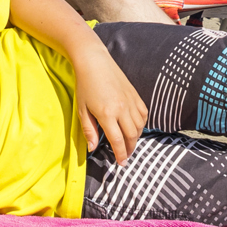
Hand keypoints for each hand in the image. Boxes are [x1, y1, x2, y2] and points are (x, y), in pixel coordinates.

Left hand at [73, 49, 147, 165]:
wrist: (94, 63)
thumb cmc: (85, 86)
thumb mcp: (82, 110)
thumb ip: (89, 130)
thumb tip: (93, 148)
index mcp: (107, 114)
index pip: (118, 140)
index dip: (120, 154)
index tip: (121, 163)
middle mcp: (122, 109)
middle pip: (131, 136)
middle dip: (129, 149)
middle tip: (125, 157)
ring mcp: (131, 101)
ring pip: (140, 126)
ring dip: (136, 138)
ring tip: (129, 143)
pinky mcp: (135, 95)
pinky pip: (144, 114)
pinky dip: (141, 124)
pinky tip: (135, 128)